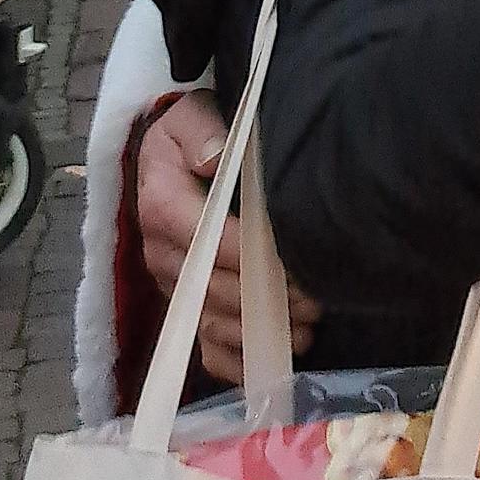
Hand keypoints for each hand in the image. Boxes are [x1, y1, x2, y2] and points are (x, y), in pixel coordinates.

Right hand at [136, 92, 317, 384]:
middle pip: (213, 286)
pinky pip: (198, 341)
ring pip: (209, 318)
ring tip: (305, 332)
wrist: (163, 157)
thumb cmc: (189, 135)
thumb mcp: (190, 116)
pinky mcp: (181, 301)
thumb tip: (215, 156)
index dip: (253, 257)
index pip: (210, 239)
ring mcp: (171, 282)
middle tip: (317, 303)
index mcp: (164, 205)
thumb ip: (203, 132)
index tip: (298, 266)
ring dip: (254, 331)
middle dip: (265, 298)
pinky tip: (268, 362)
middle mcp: (162, 251)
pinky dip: (230, 358)